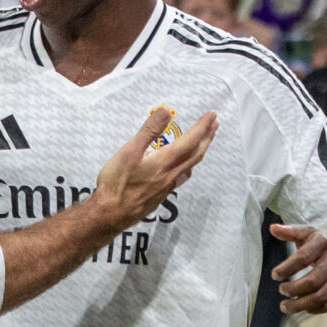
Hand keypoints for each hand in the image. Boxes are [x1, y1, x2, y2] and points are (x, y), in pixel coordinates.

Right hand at [92, 106, 217, 230]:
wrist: (111, 214)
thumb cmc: (117, 182)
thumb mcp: (129, 151)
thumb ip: (149, 130)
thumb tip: (167, 112)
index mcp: (164, 161)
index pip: (190, 141)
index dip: (202, 127)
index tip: (212, 115)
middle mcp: (170, 174)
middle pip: (195, 154)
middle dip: (207, 138)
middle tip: (215, 124)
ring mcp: (166, 187)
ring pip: (190, 166)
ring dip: (200, 152)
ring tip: (204, 142)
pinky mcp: (160, 196)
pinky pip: (181, 178)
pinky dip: (188, 166)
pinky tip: (184, 167)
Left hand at [271, 224, 326, 314]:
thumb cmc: (326, 246)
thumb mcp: (311, 234)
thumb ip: (291, 232)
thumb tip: (272, 228)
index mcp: (324, 241)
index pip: (303, 257)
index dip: (286, 268)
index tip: (275, 275)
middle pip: (312, 281)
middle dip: (292, 290)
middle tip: (282, 291)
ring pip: (321, 296)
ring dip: (300, 305)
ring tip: (286, 306)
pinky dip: (315, 309)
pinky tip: (304, 307)